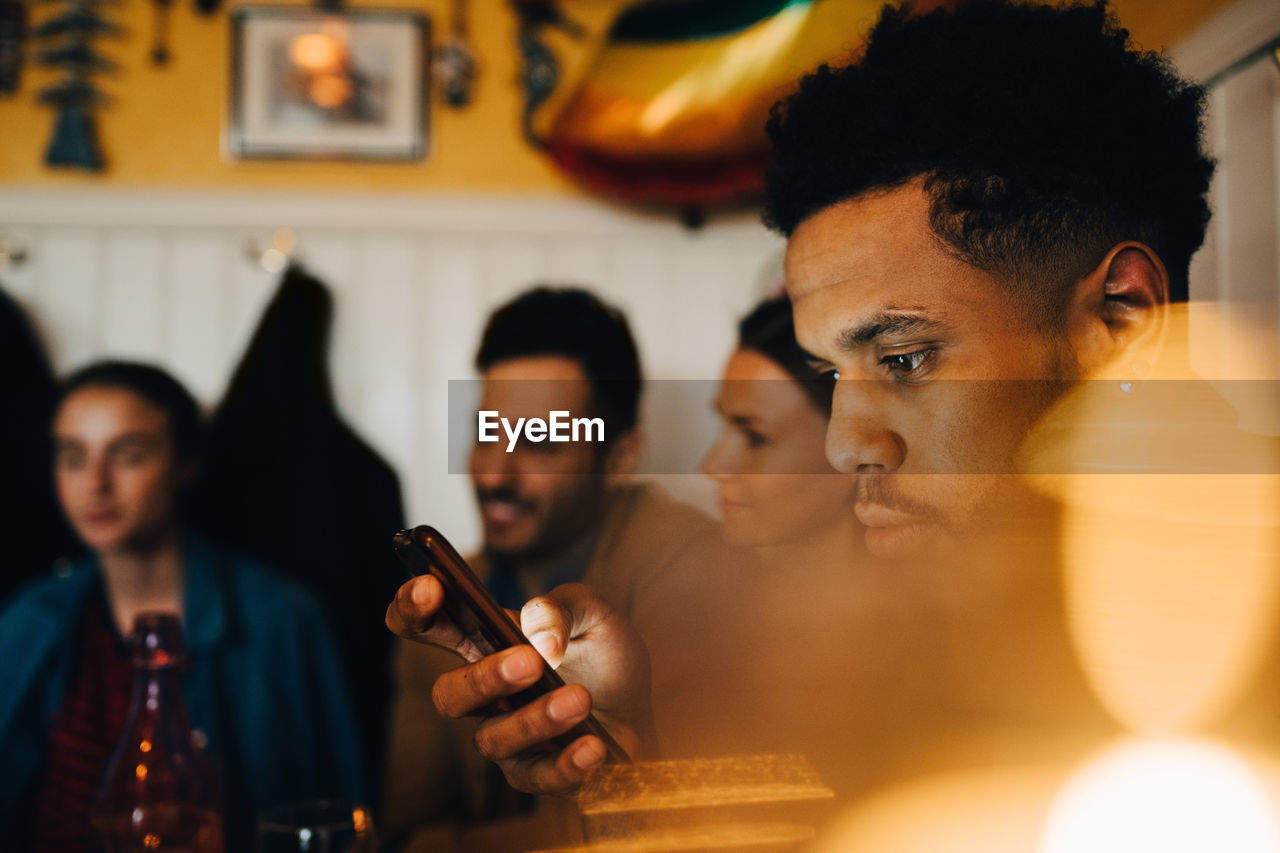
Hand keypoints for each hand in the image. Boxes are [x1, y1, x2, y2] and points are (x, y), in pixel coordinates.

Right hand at [386, 577, 652, 793]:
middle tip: (529, 660)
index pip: (427, 626)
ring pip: (492, 740)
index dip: (414, 608)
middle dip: (483, 678)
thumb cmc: (604, 656)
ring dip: (535, 720)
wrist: (645, 706)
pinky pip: (538, 779)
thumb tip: (539, 638)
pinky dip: (565, 764)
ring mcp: (508, 738)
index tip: (431, 587)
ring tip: (579, 699)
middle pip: (448, 695)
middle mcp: (485, 694)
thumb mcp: (593, 612)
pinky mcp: (539, 774)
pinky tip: (593, 746)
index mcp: (485, 643)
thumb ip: (562, 607)